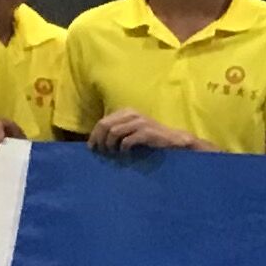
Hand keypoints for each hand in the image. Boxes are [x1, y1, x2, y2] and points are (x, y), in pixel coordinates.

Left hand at [86, 108, 200, 154]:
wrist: (173, 140)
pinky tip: (125, 154)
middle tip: (101, 152)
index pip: (103, 121)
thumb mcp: (132, 129)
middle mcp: (133, 114)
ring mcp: (140, 122)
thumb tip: (96, 140)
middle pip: (105, 125)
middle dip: (99, 140)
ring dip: (110, 145)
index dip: (94, 135)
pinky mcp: (147, 132)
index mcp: (127, 111)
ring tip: (112, 153)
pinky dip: (123, 149)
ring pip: (113, 132)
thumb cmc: (150, 137)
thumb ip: (117, 130)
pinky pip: (127, 140)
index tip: (92, 148)